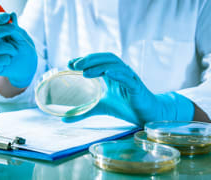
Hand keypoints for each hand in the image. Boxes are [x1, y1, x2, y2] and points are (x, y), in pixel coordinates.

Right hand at [0, 12, 36, 87]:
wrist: (28, 68)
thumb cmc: (24, 51)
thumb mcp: (23, 38)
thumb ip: (16, 29)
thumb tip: (12, 15)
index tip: (7, 16)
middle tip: (12, 29)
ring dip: (8, 48)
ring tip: (15, 52)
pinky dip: (6, 59)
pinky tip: (9, 61)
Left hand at [66, 53, 194, 125]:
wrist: (146, 115)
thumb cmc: (125, 108)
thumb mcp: (101, 107)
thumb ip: (84, 111)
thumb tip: (64, 119)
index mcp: (111, 74)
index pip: (97, 61)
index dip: (84, 60)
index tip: (69, 63)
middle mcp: (120, 72)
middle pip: (105, 59)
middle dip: (89, 60)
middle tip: (74, 65)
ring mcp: (129, 78)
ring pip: (115, 65)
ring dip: (99, 66)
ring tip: (85, 72)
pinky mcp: (137, 86)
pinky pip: (128, 77)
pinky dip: (118, 74)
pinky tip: (107, 73)